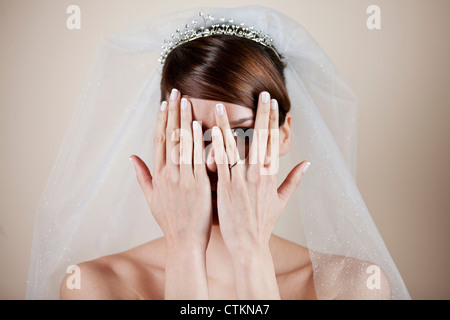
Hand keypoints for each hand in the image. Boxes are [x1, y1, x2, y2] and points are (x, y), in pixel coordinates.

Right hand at [130, 89, 211, 250]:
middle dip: (173, 113)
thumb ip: (143, 176)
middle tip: (176, 92)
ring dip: (184, 120)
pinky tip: (200, 125)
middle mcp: (168, 174)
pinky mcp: (199, 185)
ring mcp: (183, 179)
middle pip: (169, 137)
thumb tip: (132, 157)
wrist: (184, 243)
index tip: (165, 103)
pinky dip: (198, 141)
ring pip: (182, 144)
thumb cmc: (170, 222)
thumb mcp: (151, 199)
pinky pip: (198, 159)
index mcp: (159, 175)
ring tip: (187, 101)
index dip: (161, 120)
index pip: (159, 141)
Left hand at [212, 91, 309, 253]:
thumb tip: (308, 163)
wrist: (249, 245)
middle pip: (260, 139)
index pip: (272, 141)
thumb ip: (294, 180)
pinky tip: (210, 132)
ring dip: (227, 124)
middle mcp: (258, 174)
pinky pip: (220, 162)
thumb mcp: (282, 201)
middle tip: (261, 93)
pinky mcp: (226, 187)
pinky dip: (215, 146)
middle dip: (261, 114)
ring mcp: (242, 180)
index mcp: (271, 175)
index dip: (272, 120)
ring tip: (221, 105)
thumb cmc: (263, 224)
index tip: (272, 102)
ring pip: (236, 147)